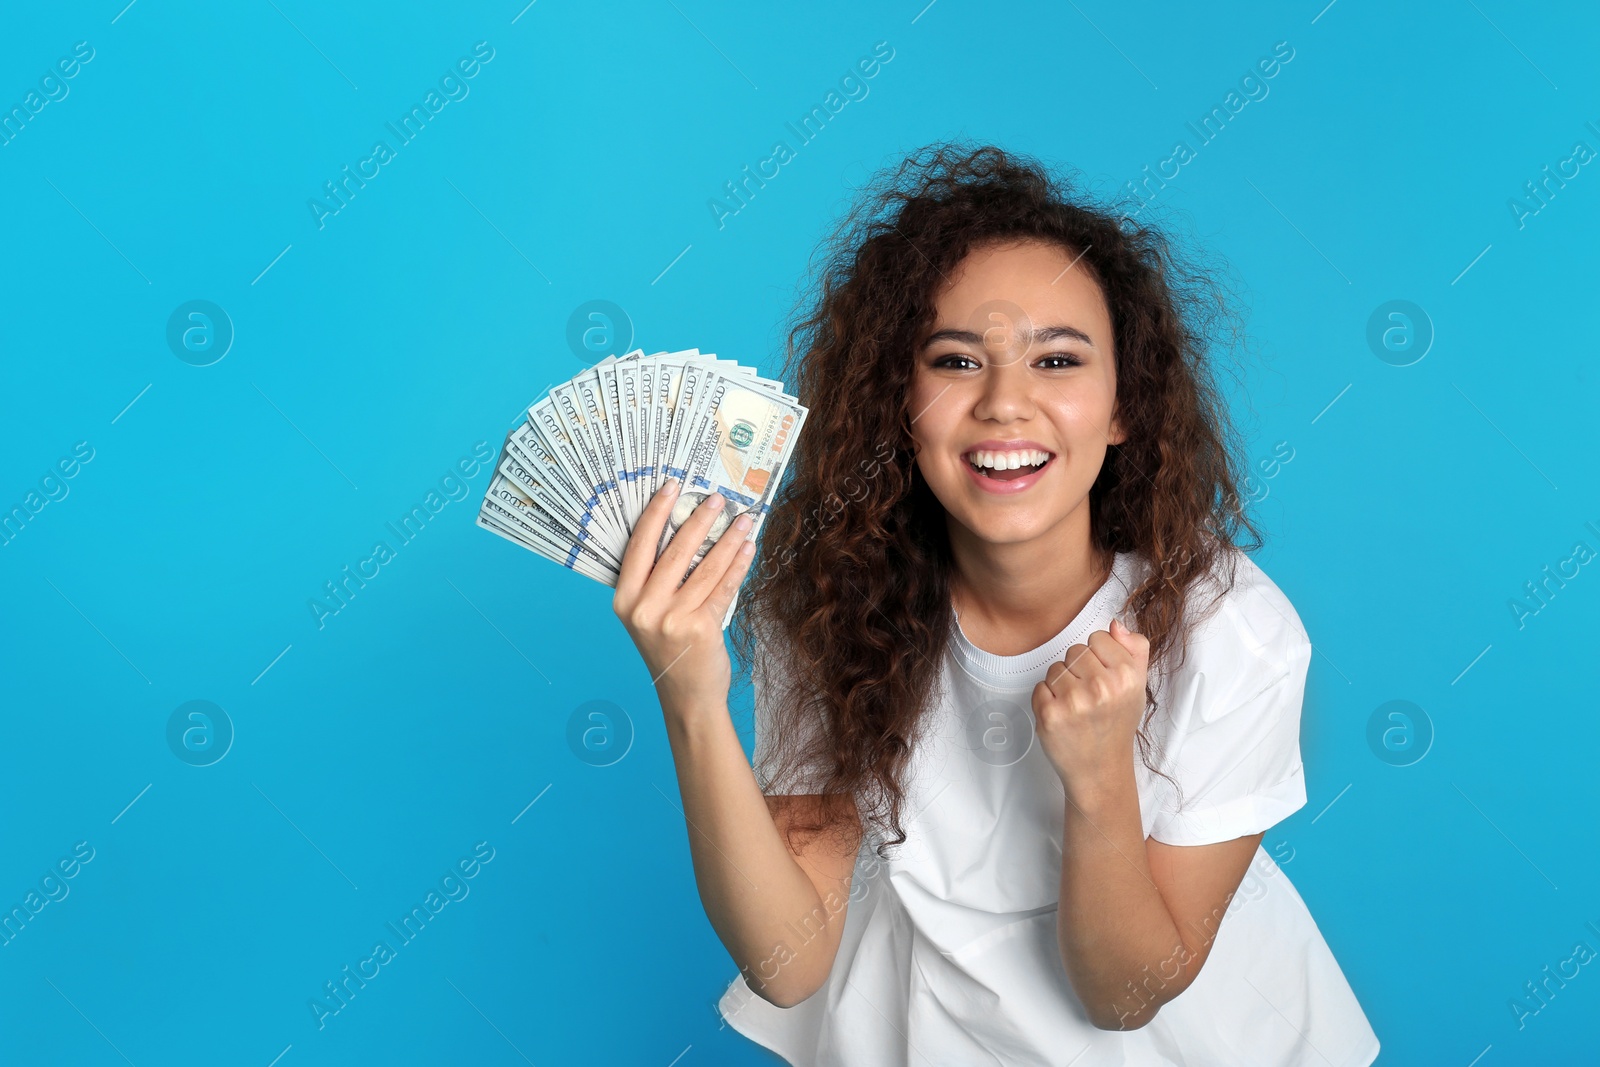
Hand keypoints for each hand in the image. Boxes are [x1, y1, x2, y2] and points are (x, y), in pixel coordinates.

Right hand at [612, 478, 757, 715]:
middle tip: (717, 498)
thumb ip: (656, 581)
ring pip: (705, 567)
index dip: (656, 512)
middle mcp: (643, 609)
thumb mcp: (648, 616)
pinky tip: (748, 549)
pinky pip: (723, 587)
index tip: (672, 485)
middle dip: (699, 520)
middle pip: (675, 551)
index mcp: (624, 600)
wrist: (685, 696)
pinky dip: (738, 565)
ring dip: (728, 539)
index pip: (639, 545)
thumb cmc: (669, 650)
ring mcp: (671, 620)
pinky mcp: (700, 628)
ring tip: (743, 520)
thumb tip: (685, 530)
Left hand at [1032, 618, 1150, 802]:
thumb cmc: (1116, 725)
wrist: (1101, 769)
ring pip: (1055, 667)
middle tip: (1090, 696)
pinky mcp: (1050, 714)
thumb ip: (1135, 649)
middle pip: (1075, 651)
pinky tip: (1063, 716)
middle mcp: (1102, 687)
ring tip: (1077, 706)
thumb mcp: (1137, 687)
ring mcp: (1074, 701)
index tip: (1103, 678)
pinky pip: (1040, 687)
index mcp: (1126, 676)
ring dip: (1061, 684)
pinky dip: (1046, 700)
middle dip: (1079, 670)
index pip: (1097, 638)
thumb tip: (1115, 624)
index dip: (1098, 657)